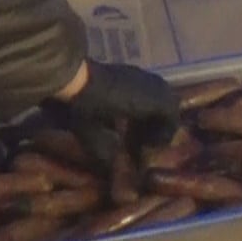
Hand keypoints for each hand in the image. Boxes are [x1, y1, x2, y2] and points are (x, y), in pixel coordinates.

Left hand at [45, 60, 180, 168]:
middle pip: (170, 102)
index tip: (150, 148)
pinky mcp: (129, 71)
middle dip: (163, 122)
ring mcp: (139, 75)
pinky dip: (145, 102)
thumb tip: (111, 169)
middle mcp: (149, 85)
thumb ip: (105, 154)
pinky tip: (126, 114)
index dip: (166, 134)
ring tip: (137, 128)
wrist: (70, 76)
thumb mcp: (92, 136)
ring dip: (154, 112)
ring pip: (160, 93)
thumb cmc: (85, 107)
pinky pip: (148, 87)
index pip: (171, 115)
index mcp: (146, 100)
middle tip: (148, 139)